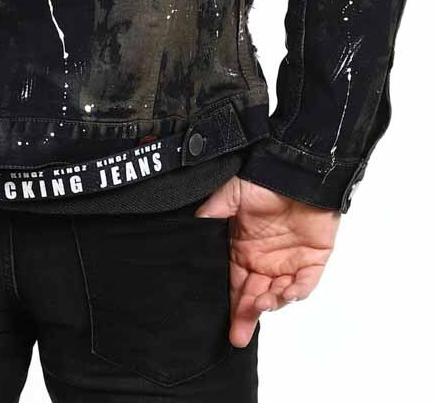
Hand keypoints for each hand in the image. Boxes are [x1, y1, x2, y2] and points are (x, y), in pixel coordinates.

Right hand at [194, 176, 340, 346]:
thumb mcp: (229, 195)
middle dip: (246, 316)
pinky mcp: (313, 260)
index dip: (230, 303)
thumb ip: (211, 214)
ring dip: (268, 303)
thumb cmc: (263, 180)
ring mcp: (289, 261)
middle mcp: (264, 259)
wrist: (298, 171)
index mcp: (243, 248)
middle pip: (254, 296)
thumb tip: (191, 229)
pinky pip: (305, 284)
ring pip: (277, 294)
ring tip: (259, 305)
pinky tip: (284, 293)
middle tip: (238, 335)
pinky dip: (295, 292)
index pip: (234, 283)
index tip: (223, 323)